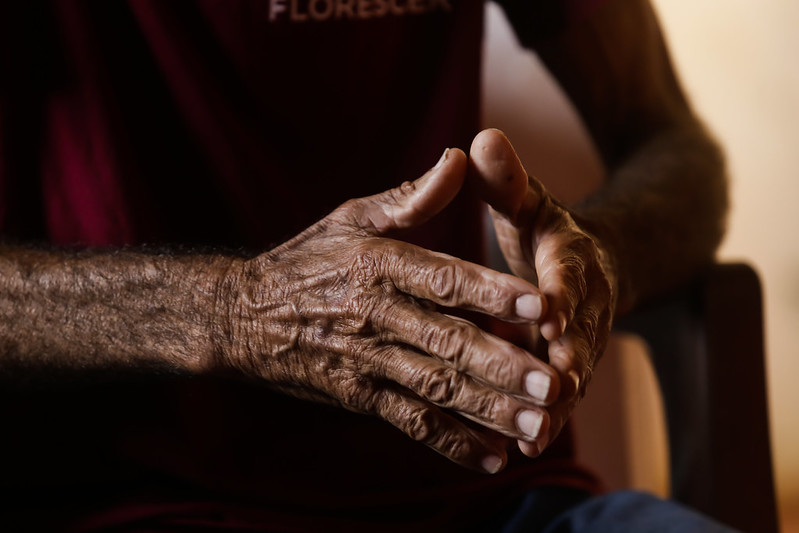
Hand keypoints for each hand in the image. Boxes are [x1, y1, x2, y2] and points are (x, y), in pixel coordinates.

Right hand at [217, 149, 560, 472]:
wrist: (242, 315)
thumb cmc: (307, 258)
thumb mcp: (352, 217)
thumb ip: (411, 196)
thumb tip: (459, 156)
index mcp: (379, 264)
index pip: (443, 279)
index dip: (492, 293)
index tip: (542, 303)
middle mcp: (375, 314)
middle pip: (447, 342)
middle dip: (502, 364)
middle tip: (551, 381)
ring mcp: (366, 360)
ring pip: (435, 388)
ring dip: (488, 409)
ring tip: (537, 425)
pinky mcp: (358, 395)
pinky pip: (409, 422)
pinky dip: (451, 444)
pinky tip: (493, 459)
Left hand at [469, 129, 616, 456]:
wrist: (595, 266)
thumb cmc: (547, 229)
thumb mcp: (529, 200)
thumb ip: (506, 178)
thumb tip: (481, 137)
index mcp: (571, 255)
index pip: (570, 273)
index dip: (562, 292)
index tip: (549, 313)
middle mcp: (587, 301)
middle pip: (582, 331)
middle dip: (570, 358)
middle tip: (556, 383)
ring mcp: (583, 339)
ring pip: (574, 373)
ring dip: (557, 402)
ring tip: (536, 434)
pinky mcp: (571, 366)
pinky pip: (561, 397)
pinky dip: (546, 420)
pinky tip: (524, 449)